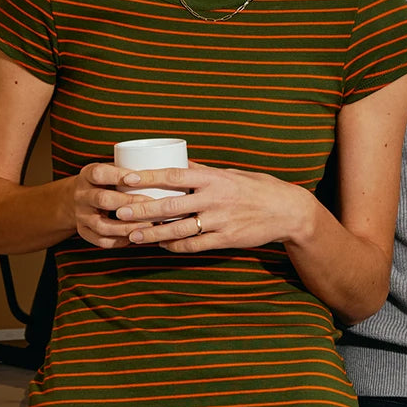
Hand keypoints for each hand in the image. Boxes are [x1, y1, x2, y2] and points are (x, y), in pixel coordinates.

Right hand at [70, 161, 150, 248]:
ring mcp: (80, 215)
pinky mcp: (83, 232)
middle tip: (154, 205)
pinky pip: (101, 241)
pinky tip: (136, 237)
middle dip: (130, 203)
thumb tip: (166, 171)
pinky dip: (119, 241)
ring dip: (127, 227)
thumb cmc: (107, 181)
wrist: (78, 198)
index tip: (139, 179)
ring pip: (102, 225)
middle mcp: (81, 195)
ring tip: (149, 226)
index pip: (100, 173)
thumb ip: (131, 169)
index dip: (118, 176)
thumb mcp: (112, 169)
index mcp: (88, 174)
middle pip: (102, 199)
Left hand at [110, 164, 315, 253]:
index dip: (149, 177)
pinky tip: (161, 245)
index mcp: (214, 178)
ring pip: (179, 229)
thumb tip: (176, 161)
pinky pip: (195, 245)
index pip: (174, 175)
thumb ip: (203, 171)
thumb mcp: (230, 174)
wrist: (287, 211)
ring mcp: (220, 221)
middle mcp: (214, 199)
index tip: (127, 178)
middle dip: (143, 208)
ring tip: (132, 235)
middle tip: (119, 210)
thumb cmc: (256, 188)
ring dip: (153, 233)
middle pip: (171, 204)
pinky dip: (175, 246)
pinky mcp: (226, 239)